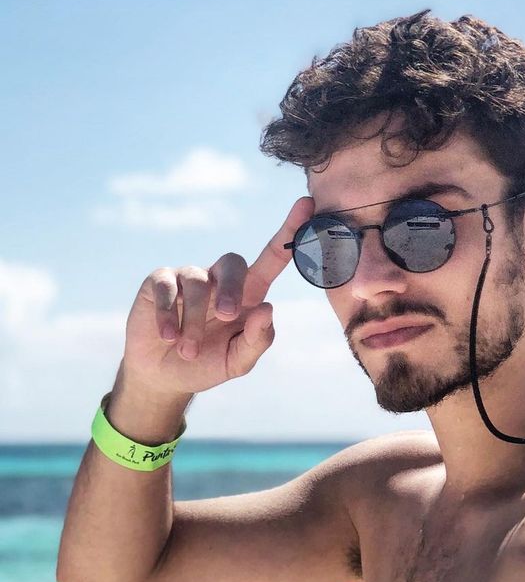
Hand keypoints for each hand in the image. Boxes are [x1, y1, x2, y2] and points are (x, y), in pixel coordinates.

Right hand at [120, 196, 314, 396]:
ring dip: (194, 320)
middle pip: (233, 263)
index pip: (272, 258)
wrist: (163, 376)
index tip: (307, 205)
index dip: (289, 231)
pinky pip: (167, 287)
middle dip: (231, 289)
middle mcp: (220, 280)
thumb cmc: (206, 363)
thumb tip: (267, 309)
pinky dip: (169, 314)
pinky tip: (168, 336)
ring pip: (198, 282)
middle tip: (227, 317)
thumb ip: (257, 340)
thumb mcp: (237, 362)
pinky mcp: (159, 282)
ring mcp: (189, 278)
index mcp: (248, 294)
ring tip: (187, 351)